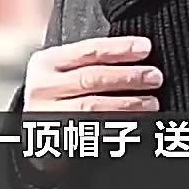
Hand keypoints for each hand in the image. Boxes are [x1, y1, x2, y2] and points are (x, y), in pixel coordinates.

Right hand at [21, 36, 161, 175]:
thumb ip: (96, 59)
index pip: (89, 50)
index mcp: (48, 62)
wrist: (33, 132)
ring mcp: (47, 115)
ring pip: (92, 107)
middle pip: (92, 78)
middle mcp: (42, 88)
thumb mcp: (68, 69)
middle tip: (155, 77)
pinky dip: (117, 128)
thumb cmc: (63, 92)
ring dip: (127, 104)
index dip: (120, 48)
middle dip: (128, 77)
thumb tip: (141, 52)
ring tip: (151, 102)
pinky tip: (137, 124)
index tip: (146, 47)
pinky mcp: (56, 140)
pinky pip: (90, 133)